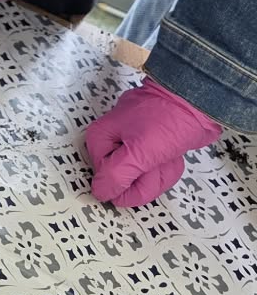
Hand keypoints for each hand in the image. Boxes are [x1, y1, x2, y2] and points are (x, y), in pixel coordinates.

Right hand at [84, 77, 221, 206]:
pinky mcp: (148, 146)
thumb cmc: (165, 121)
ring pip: (144, 178)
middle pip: (126, 182)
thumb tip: (99, 193)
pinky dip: (167, 166)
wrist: (194, 101)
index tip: (144, 170)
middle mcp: (111, 143)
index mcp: (100, 139)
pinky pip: (155, 169)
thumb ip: (116, 176)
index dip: (129, 183)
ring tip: (168, 155)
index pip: (107, 182)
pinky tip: (173, 154)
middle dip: (149, 177)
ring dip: (161, 171)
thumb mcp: (138, 152)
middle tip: (159, 160)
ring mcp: (131, 144)